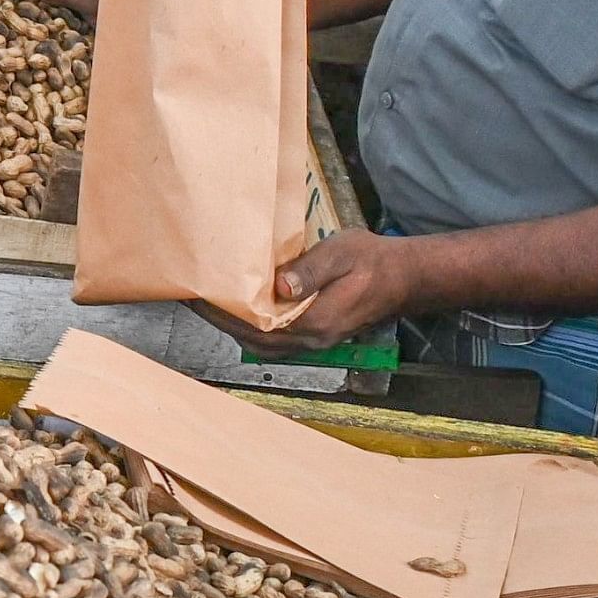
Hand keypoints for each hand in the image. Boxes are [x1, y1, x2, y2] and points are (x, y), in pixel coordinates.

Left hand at [195, 228, 417, 353]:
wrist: (404, 277)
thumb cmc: (373, 261)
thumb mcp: (342, 254)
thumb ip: (310, 271)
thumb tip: (279, 286)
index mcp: (317, 323)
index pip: (259, 328)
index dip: (226, 317)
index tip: (200, 299)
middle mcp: (312, 340)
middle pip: (255, 340)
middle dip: (222, 323)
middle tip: (194, 299)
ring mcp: (315, 340)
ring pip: (264, 343)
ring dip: (235, 327)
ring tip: (210, 303)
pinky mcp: (316, 333)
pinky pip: (276, 336)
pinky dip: (253, 325)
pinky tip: (241, 307)